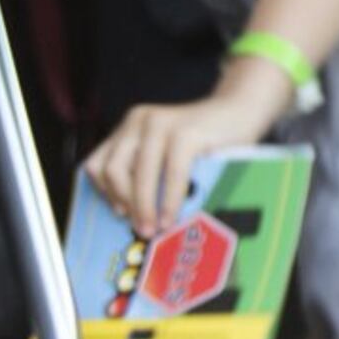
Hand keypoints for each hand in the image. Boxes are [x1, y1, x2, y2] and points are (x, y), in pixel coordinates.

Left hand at [82, 83, 281, 237]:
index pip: (97, 164)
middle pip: (112, 170)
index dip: (105, 193)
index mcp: (130, 126)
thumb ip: (146, 168)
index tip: (121, 212)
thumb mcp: (165, 149)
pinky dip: (169, 201)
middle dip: (124, 203)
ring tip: (154, 228)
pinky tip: (171, 217)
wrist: (241, 110)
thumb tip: (131, 214)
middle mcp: (139, 121)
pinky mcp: (186, 132)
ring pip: (137, 174)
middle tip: (139, 227)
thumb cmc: (204, 140)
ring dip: (144, 207)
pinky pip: (171, 175)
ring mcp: (162, 124)